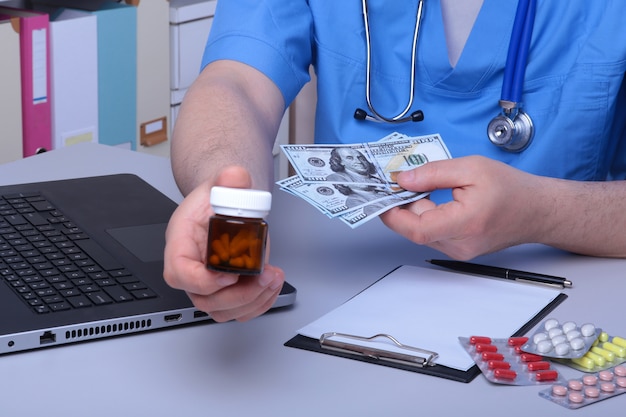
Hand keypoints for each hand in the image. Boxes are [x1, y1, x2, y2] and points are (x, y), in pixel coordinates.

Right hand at [163, 166, 284, 321]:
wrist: (225, 207)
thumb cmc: (214, 202)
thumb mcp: (221, 185)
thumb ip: (229, 179)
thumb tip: (235, 175)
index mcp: (181, 244)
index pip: (179, 273)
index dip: (202, 280)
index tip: (229, 276)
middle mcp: (191, 269)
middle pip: (204, 299)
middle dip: (238, 295)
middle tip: (262, 277)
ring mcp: (209, 285)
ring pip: (223, 311)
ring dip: (252, 301)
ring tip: (272, 278)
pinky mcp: (227, 291)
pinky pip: (238, 311)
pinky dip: (259, 304)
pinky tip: (272, 285)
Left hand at [380, 156, 544, 259]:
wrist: (537, 210)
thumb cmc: (512, 189)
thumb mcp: (471, 168)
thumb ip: (434, 173)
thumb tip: (403, 178)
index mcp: (465, 224)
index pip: (416, 229)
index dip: (393, 213)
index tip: (382, 195)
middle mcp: (460, 244)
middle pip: (415, 229)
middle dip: (402, 205)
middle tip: (398, 182)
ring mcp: (459, 250)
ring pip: (422, 232)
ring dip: (413, 210)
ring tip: (420, 187)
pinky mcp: (458, 249)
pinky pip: (432, 233)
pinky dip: (425, 215)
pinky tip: (430, 198)